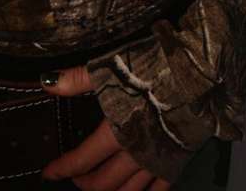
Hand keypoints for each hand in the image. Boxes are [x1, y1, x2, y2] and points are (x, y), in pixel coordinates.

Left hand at [40, 65, 172, 189]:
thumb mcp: (110, 67)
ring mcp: (157, 160)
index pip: (82, 160)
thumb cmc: (155, 66)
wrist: (198, 71)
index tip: (50, 172)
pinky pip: (159, 190)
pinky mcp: (177, 160)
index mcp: (115, 132)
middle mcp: (134, 153)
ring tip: (100, 188)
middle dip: (85, 183)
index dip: (63, 168)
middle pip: (103, 183)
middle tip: (75, 178)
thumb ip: (77, 79)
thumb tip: (47, 82)